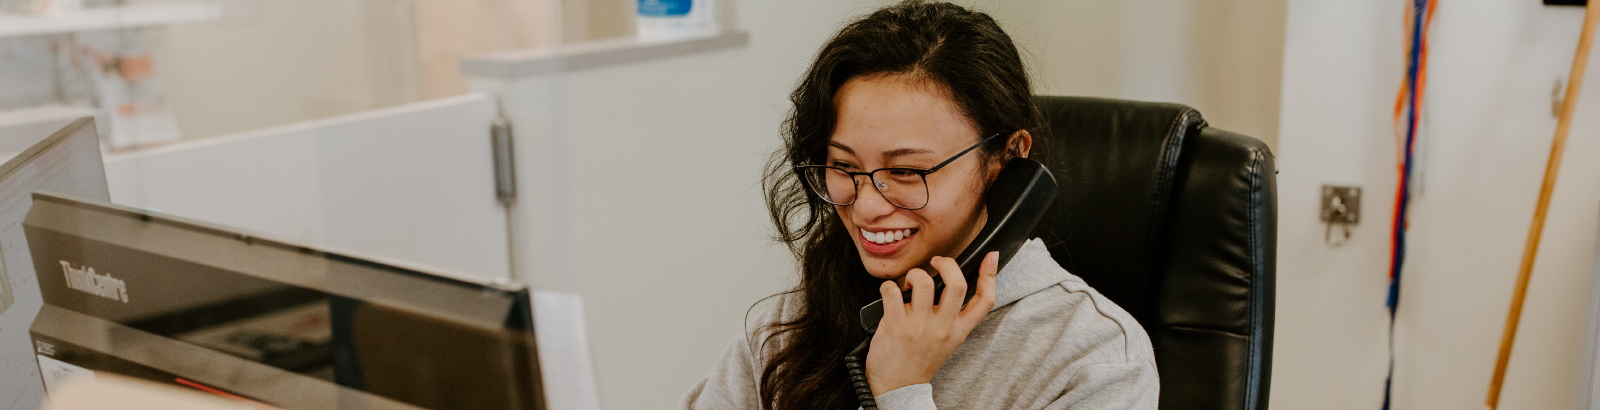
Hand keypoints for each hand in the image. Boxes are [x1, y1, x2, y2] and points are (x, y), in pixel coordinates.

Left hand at [864, 251, 998, 395]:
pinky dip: (888, 286)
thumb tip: (953, 285)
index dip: (990, 275)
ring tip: (910, 283)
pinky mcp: (895, 325)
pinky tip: (890, 293)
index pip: (985, 301)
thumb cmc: (919, 360)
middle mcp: (942, 326)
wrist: (897, 386)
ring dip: (914, 274)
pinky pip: (892, 292)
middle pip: (957, 284)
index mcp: (958, 330)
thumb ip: (953, 316)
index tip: (990, 257)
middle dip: (948, 263)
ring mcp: (919, 326)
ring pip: (923, 282)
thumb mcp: (947, 340)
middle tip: (937, 262)